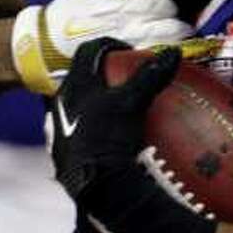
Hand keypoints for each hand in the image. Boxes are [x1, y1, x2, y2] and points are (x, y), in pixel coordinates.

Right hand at [11, 0, 191, 93]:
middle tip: (182, 27)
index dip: (166, 6)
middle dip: (176, 28)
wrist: (42, 45)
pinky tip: (165, 61)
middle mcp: (120, 32)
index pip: (153, 5)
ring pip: (156, 50)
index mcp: (115, 8)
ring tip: (180, 43)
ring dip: (173, 47)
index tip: (169, 7)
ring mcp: (118, 54)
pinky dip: (158, 64)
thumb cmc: (68, 10)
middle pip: (160, 30)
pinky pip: (143, 69)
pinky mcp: (114, 71)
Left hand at [48, 38, 179, 201]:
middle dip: (102, 74)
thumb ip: (150, 76)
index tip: (129, 53)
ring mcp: (59, 129)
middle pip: (81, 77)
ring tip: (119, 108)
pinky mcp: (63, 151)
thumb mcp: (132, 103)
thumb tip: (173, 52)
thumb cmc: (109, 138)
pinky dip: (94, 127)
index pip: (89, 51)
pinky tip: (111, 137)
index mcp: (74, 85)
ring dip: (96, 101)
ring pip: (77, 104)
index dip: (110, 45)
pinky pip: (78, 130)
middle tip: (124, 78)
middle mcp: (60, 103)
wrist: (95, 186)